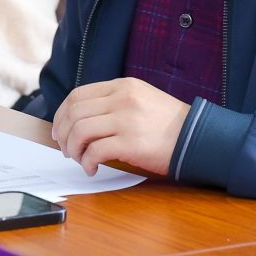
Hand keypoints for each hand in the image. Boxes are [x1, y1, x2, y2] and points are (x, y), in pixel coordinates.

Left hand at [50, 77, 187, 175]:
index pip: (77, 95)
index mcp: (123, 86)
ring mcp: (126, 120)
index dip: (62, 114)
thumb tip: (81, 118)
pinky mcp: (130, 143)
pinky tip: (92, 169)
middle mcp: (122, 99)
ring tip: (79, 159)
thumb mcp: (141, 98)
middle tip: (66, 149)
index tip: (60, 130)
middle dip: (63, 134)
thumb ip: (114, 102)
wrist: (195, 136)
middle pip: (74, 113)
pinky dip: (87, 163)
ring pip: (80, 131)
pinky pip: (95, 152)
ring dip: (73, 149)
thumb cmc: (167, 123)